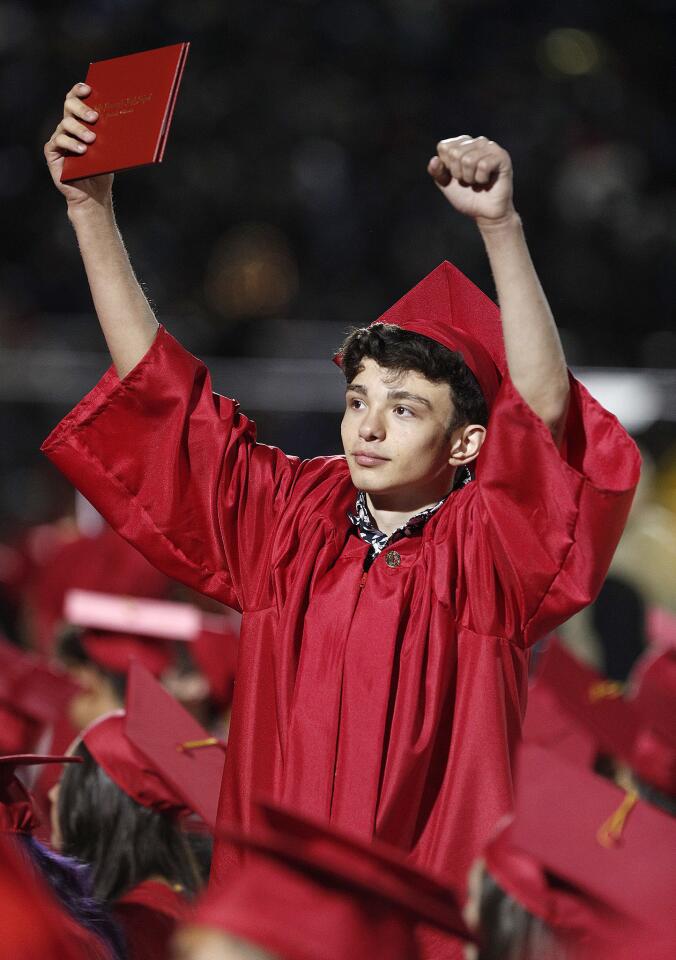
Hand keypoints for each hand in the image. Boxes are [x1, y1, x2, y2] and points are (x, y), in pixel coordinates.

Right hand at [44, 83, 112, 209]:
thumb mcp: (112, 149)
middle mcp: (69, 125)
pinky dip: (70, 144)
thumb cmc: (104, 170)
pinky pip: (58, 142)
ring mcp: (60, 138)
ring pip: (65, 124)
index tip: (89, 89)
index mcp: (82, 120)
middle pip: (69, 105)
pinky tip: (82, 150)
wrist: (94, 194)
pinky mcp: (53, 152)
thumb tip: (134, 119)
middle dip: (81, 108)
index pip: (77, 98)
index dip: (79, 90)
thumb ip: (114, 133)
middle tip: (95, 118)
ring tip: (92, 139)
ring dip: (80, 129)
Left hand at [427, 136, 514, 224]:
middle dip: (458, 173)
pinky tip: (487, 181)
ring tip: (477, 182)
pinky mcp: (502, 157)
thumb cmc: (467, 196)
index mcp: (463, 144)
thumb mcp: (446, 184)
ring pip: (468, 159)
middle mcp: (477, 142)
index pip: (444, 147)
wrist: (485, 213)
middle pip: (455, 153)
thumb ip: (437, 171)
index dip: (447, 166)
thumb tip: (434, 160)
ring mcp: (491, 147)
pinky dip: (481, 179)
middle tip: (468, 181)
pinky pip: (483, 165)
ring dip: (470, 178)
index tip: (456, 176)